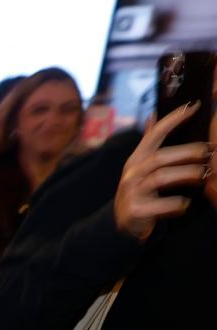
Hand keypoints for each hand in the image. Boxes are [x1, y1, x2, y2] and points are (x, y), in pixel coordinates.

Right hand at [114, 103, 211, 241]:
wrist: (122, 223)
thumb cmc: (140, 190)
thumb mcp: (141, 166)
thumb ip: (150, 142)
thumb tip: (154, 115)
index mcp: (137, 159)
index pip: (154, 134)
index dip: (173, 119)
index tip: (193, 106)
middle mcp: (132, 173)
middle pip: (160, 157)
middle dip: (187, 151)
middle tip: (209, 149)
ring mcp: (132, 191)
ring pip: (160, 178)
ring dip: (186, 173)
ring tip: (204, 174)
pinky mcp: (136, 210)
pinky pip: (160, 204)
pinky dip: (177, 203)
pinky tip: (187, 203)